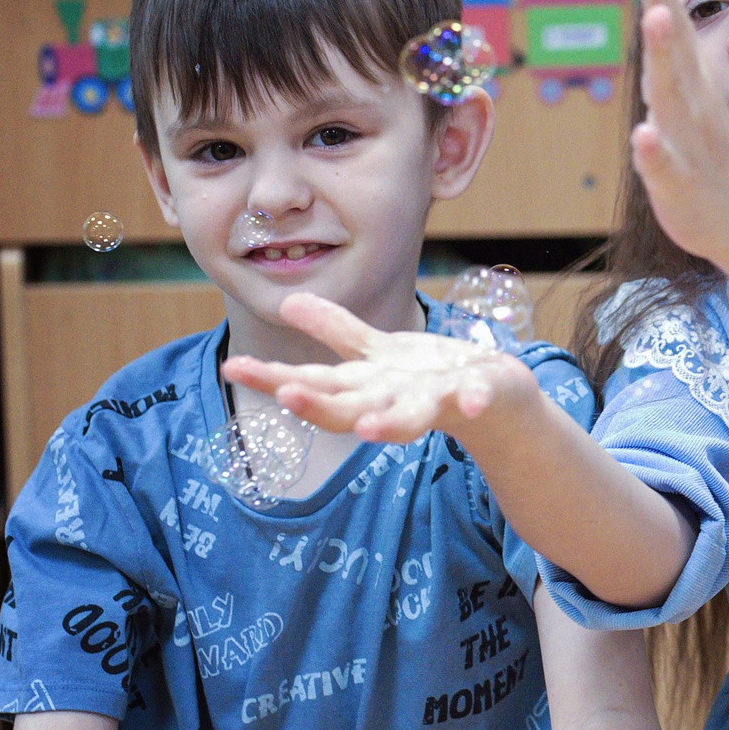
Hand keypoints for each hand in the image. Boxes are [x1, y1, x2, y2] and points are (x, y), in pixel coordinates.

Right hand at [223, 293, 541, 446]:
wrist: (495, 400)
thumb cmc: (426, 377)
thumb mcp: (377, 351)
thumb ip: (333, 329)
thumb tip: (285, 301)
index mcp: (365, 388)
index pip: (311, 383)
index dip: (272, 377)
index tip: (233, 367)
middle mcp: (392, 403)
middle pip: (348, 409)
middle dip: (317, 406)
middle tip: (285, 397)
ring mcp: (433, 404)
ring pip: (406, 419)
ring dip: (387, 424)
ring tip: (368, 429)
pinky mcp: (475, 397)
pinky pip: (474, 400)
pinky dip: (472, 401)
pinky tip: (472, 403)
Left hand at [627, 0, 728, 270]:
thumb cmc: (707, 160)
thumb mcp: (685, 100)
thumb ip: (668, 58)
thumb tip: (653, 6)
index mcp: (690, 83)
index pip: (673, 19)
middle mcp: (693, 104)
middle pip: (673, 43)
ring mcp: (690, 144)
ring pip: (673, 97)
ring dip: (663, 57)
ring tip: (652, 17)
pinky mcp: (682, 187)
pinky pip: (666, 167)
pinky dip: (655, 151)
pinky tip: (643, 134)